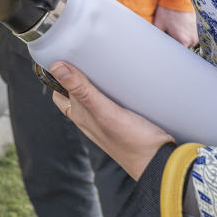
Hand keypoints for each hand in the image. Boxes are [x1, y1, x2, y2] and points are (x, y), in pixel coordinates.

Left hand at [51, 61, 173, 179]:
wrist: (160, 163)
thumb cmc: (132, 142)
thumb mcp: (104, 112)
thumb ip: (82, 91)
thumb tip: (56, 67)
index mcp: (79, 116)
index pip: (59, 91)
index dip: (57, 75)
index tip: (63, 55)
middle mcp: (90, 118)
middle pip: (77, 89)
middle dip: (79, 73)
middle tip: (86, 54)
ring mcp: (108, 119)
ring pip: (96, 93)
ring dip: (98, 79)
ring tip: (105, 62)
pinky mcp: (125, 118)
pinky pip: (114, 99)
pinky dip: (115, 88)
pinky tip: (123, 80)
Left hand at [153, 6, 197, 47]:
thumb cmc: (167, 11)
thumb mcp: (158, 25)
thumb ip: (158, 38)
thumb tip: (156, 46)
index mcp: (183, 40)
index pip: (176, 52)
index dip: (169, 49)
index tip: (165, 46)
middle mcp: (192, 39)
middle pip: (181, 48)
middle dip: (174, 43)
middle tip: (166, 35)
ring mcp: (196, 34)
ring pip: (186, 42)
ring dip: (179, 38)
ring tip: (172, 29)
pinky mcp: (197, 29)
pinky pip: (189, 36)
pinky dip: (183, 33)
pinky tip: (177, 27)